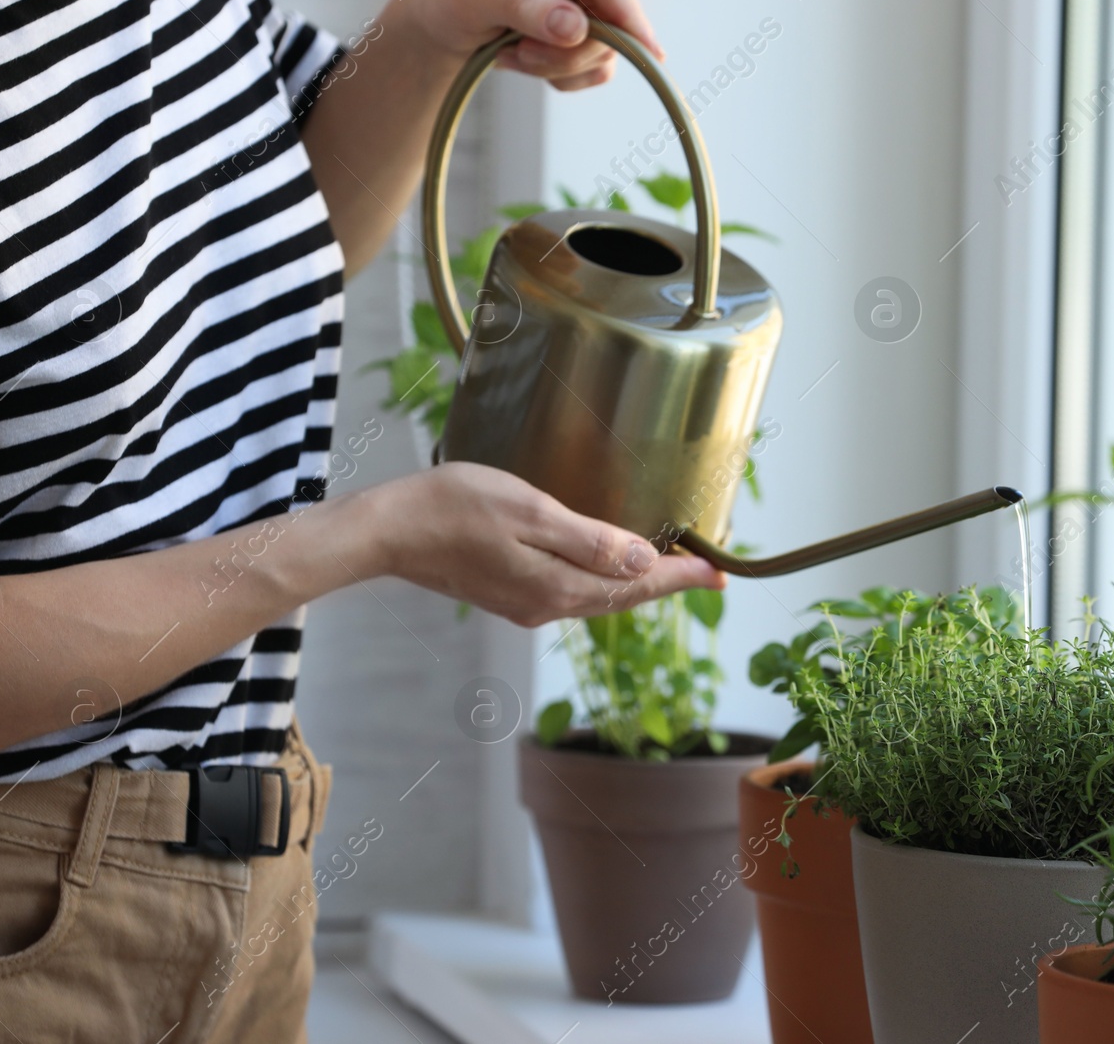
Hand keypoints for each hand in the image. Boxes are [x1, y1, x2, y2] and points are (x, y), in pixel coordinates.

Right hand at [371, 463, 723, 626]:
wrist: (391, 530)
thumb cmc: (456, 507)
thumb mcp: (531, 513)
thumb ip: (590, 540)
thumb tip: (645, 562)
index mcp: (559, 587)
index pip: (638, 586)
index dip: (683, 578)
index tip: (721, 573)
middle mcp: (548, 605)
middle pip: (624, 598)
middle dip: (668, 583)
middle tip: (708, 571)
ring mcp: (527, 604)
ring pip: (598, 597)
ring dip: (636, 583)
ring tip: (670, 567)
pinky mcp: (510, 593)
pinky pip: (572, 591)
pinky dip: (602, 580)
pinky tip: (608, 564)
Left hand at [391, 0, 662, 91]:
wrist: (437, 24)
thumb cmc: (444, 1)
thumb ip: (521, 7)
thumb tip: (574, 27)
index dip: (628, 14)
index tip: (650, 51)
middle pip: (611, 20)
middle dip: (569, 52)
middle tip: (524, 55)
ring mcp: (579, 3)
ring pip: (604, 50)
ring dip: (558, 66)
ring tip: (513, 53)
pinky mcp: (579, 31)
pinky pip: (595, 68)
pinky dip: (561, 76)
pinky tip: (526, 57)